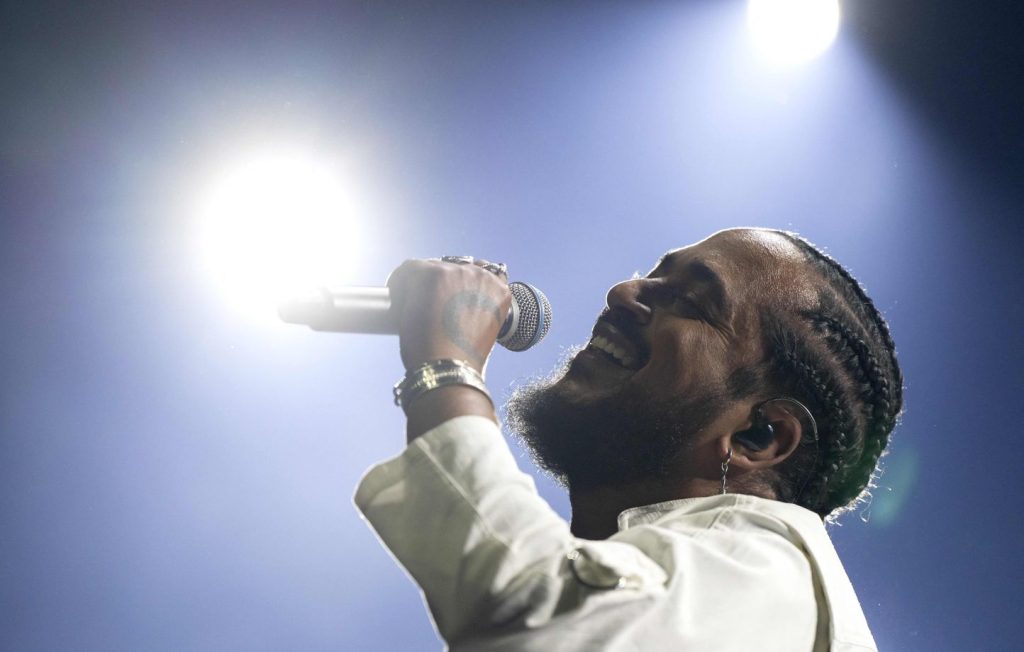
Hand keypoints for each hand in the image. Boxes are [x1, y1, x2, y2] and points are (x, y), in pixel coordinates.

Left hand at [386, 258, 511, 374]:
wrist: (448, 367)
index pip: (473, 275)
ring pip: (430, 268)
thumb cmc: (461, 359)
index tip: (441, 301)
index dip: (454, 288)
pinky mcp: (433, 273)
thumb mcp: (479, 331)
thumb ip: (472, 309)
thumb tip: (446, 302)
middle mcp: (481, 276)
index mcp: (497, 290)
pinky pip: (409, 268)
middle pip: (451, 269)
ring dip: (419, 284)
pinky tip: (396, 301)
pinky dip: (399, 283)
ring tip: (410, 307)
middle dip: (437, 287)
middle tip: (424, 308)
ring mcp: (457, 272)